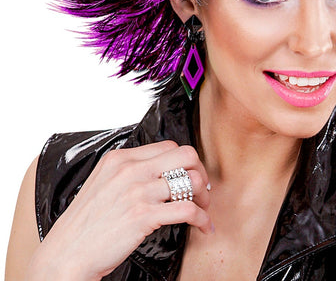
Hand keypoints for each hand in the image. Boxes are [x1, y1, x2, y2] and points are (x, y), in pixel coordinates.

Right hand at [28, 140, 211, 280]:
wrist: (65, 255)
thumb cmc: (86, 225)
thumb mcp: (103, 184)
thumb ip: (130, 172)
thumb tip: (162, 172)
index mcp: (120, 158)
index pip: (168, 146)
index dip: (186, 162)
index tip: (191, 177)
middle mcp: (129, 170)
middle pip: (185, 155)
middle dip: (200, 172)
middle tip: (202, 191)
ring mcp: (136, 191)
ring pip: (191, 180)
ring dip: (203, 198)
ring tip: (203, 211)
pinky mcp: (142, 216)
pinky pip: (187, 209)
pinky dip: (202, 219)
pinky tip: (203, 227)